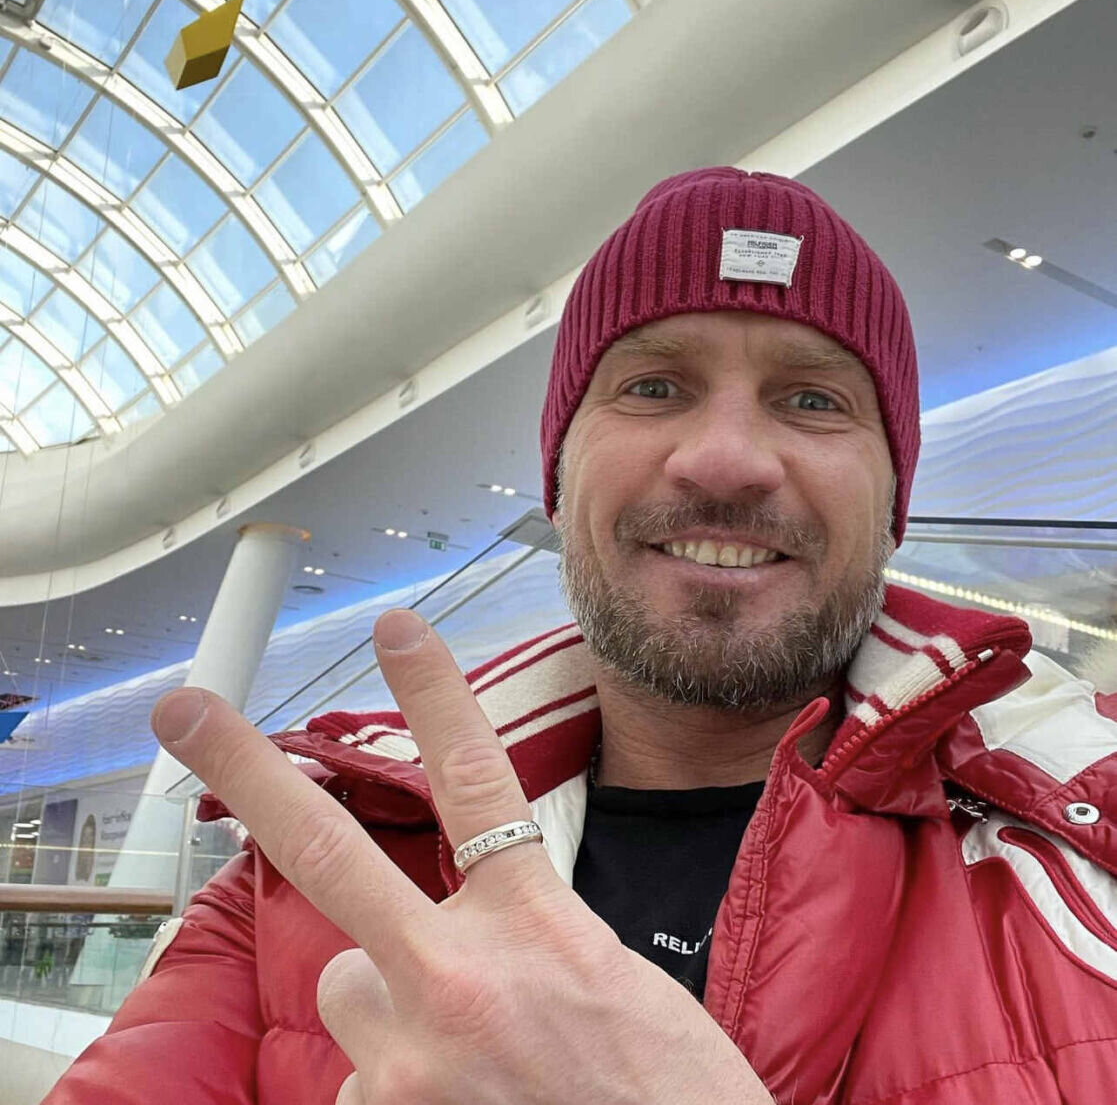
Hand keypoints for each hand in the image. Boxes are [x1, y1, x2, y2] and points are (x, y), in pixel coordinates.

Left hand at [152, 608, 772, 1104]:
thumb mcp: (612, 983)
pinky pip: (362, 1085)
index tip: (395, 628)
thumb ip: (523, 940)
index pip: (475, 779)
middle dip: (251, 773)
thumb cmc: (665, 1094)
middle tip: (186, 710)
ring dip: (387, 1010)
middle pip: (333, 854)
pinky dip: (400, 1090)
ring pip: (350, 991)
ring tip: (466, 1061)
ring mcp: (410, 1062)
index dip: (432, 693)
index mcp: (539, 927)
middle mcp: (460, 980)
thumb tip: (455, 947)